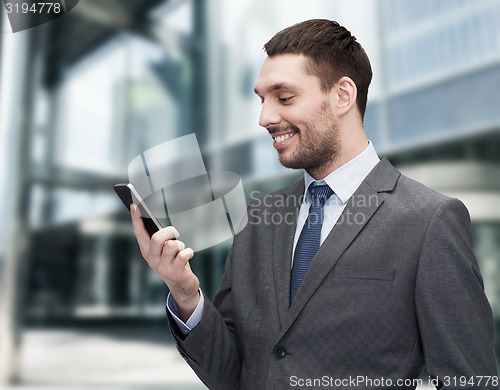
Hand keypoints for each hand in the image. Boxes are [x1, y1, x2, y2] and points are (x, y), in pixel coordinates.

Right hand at [130, 204, 199, 321]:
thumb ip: (159, 238)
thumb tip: (154, 220)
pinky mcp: (175, 273)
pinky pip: (184, 254)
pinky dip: (189, 252)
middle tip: (176, 234)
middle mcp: (152, 260)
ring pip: (173, 245)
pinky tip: (188, 255)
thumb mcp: (163, 250)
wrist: (181, 285)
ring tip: (181, 251)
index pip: (139, 233)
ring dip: (181, 244)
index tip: (135, 205)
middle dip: (169, 232)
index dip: (136, 219)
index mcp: (146, 251)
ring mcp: (162, 268)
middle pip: (157, 238)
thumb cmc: (173, 261)